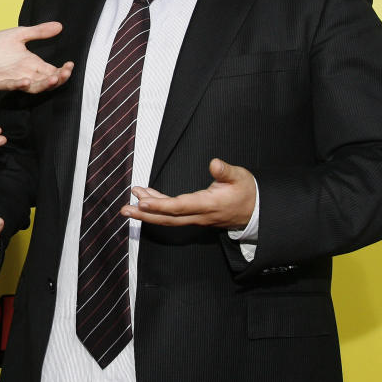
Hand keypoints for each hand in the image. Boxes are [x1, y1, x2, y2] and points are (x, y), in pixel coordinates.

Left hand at [0, 22, 73, 92]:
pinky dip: (18, 85)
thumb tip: (59, 25)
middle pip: (46, 81)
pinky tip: (26, 81)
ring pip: (32, 87)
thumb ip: (38, 32)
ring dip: (43, 84)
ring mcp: (13, 79)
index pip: (51, 70)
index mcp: (32, 63)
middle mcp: (25, 74)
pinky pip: (10, 85)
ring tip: (53, 79)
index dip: (62, 70)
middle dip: (57, 79)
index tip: (70, 65)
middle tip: (65, 73)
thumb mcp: (19, 34)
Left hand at [121, 158, 255, 228]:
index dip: (160, 206)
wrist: (255, 211)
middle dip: (145, 215)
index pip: (180, 206)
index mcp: (208, 204)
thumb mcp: (240, 177)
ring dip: (147, 211)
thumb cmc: (247, 192)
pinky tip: (146, 198)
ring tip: (129, 203)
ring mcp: (196, 216)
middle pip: (168, 218)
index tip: (143, 203)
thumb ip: (226, 171)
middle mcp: (199, 214)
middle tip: (125, 210)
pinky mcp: (194, 214)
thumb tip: (214, 163)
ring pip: (168, 217)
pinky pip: (173, 214)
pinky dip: (158, 206)